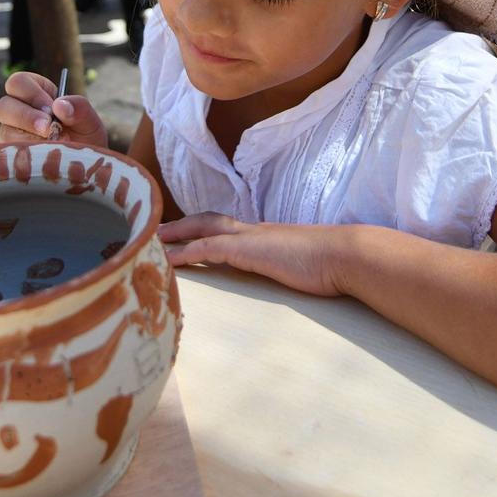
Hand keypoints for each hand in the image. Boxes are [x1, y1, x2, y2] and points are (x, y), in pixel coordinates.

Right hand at [0, 70, 109, 147]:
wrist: (83, 167)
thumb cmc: (85, 138)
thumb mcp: (89, 121)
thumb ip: (79, 108)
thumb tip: (59, 105)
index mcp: (35, 92)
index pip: (18, 83)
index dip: (31, 93)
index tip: (50, 108)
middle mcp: (18, 110)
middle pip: (3, 105)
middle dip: (26, 117)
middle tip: (48, 129)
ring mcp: (11, 133)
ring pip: (5, 131)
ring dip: (29, 138)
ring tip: (53, 145)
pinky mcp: (11, 155)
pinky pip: (11, 153)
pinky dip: (29, 155)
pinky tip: (45, 157)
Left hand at [159, 212, 347, 297]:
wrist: (346, 255)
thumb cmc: (334, 264)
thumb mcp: (307, 265)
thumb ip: (295, 266)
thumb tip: (297, 276)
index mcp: (267, 235)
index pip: (229, 226)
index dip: (206, 228)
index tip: (187, 233)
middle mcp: (254, 230)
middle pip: (209, 220)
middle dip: (182, 225)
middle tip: (156, 231)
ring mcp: (250, 238)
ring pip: (203, 228)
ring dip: (175, 234)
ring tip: (150, 241)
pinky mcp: (248, 249)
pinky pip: (207, 247)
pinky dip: (184, 252)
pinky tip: (167, 259)